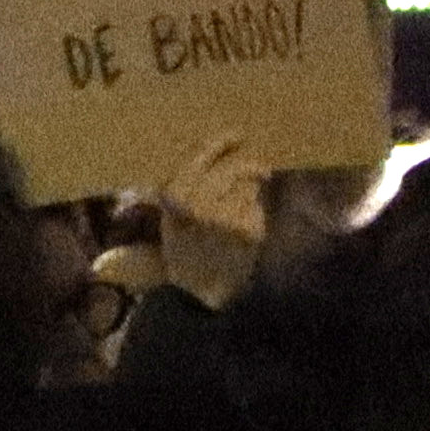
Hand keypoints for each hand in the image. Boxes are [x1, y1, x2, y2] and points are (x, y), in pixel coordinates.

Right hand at [153, 130, 270, 308]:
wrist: (199, 295)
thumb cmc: (183, 257)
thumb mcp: (169, 221)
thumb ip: (180, 192)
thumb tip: (209, 157)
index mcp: (175, 197)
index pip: (200, 157)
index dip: (220, 142)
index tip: (236, 135)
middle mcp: (199, 202)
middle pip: (233, 168)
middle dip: (249, 165)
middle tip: (260, 167)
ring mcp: (226, 215)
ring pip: (248, 186)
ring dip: (252, 189)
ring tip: (249, 201)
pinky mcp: (248, 229)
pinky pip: (257, 207)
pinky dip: (257, 211)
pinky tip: (250, 224)